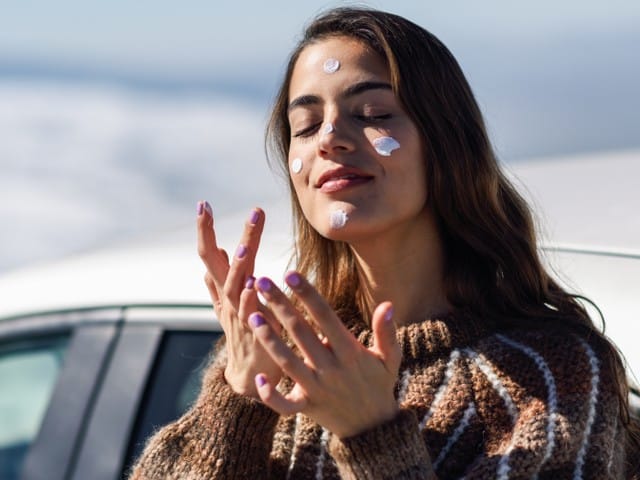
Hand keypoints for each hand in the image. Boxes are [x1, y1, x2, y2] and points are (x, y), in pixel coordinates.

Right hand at [196, 201, 281, 396]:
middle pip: (222, 265)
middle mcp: (228, 300)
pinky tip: (254, 286)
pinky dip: (251, 301)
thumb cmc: (244, 333)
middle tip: (248, 212)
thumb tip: (218, 248)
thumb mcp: (228, 303)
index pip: (210, 255)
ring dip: (236, 268)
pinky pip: (251, 316)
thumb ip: (221, 276)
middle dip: (230, 238)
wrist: (249, 375)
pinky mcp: (255, 334)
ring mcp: (238, 317)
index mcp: (224, 289)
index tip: (203, 204)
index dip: (205, 231)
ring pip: (234, 288)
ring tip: (240, 248)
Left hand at [248, 271, 400, 437]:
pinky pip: (285, 405)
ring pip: (287, 362)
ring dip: (269, 339)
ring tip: (252, 316)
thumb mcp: (391, 358)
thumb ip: (387, 332)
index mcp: (350, 352)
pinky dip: (271, 395)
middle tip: (260, 282)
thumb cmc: (379, 384)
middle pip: (300, 332)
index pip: (325, 316)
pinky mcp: (307, 407)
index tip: (290, 274)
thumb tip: (388, 304)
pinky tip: (259, 379)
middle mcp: (331, 368)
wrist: (373, 428)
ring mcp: (317, 389)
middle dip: (280, 306)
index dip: (307, 294)